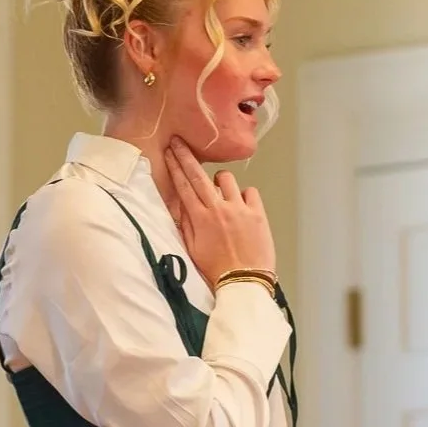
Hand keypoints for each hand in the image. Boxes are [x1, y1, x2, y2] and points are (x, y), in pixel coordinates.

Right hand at [165, 137, 276, 285]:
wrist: (244, 283)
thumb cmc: (216, 271)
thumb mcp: (192, 250)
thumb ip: (186, 224)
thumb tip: (180, 205)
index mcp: (200, 219)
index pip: (183, 186)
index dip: (175, 167)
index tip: (169, 152)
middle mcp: (219, 209)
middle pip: (199, 175)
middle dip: (187, 156)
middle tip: (180, 143)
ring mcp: (240, 210)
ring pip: (227, 179)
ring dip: (221, 182)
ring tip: (222, 193)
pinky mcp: (258, 214)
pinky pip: (250, 191)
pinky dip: (245, 196)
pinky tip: (242, 206)